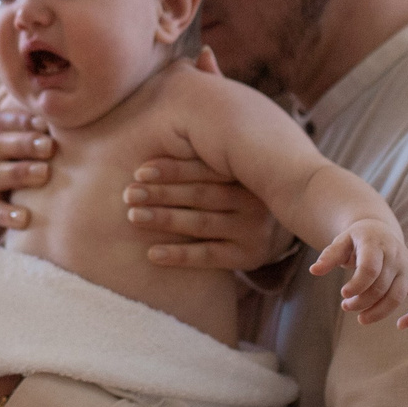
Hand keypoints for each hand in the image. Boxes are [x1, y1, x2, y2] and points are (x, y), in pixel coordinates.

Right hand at [0, 93, 49, 239]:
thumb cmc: (6, 162)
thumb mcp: (11, 140)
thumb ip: (31, 122)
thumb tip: (64, 98)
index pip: (4, 121)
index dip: (25, 121)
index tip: (47, 123)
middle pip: (1, 145)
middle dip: (25, 144)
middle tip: (50, 146)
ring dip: (21, 173)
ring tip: (44, 174)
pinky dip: (7, 214)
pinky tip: (24, 218)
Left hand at [127, 159, 292, 270]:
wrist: (279, 228)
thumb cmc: (237, 192)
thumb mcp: (230, 173)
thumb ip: (203, 160)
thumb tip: (153, 149)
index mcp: (246, 172)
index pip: (205, 169)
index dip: (171, 170)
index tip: (139, 172)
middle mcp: (253, 200)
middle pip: (200, 195)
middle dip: (161, 193)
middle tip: (128, 194)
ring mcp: (253, 229)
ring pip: (201, 223)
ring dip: (164, 219)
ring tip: (133, 216)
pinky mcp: (248, 257)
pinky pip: (208, 256)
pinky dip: (179, 255)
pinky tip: (151, 254)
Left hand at [309, 218, 407, 327]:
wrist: (379, 231)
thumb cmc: (356, 240)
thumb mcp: (340, 243)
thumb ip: (328, 256)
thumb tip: (314, 271)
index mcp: (376, 243)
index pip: (370, 269)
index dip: (357, 286)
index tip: (343, 294)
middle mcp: (396, 255)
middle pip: (381, 287)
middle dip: (361, 302)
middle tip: (346, 306)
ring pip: (396, 296)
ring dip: (378, 312)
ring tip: (361, 317)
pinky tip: (400, 326)